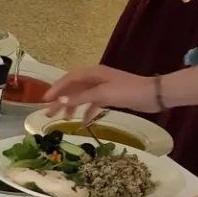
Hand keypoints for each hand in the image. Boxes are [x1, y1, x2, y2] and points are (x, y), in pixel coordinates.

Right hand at [44, 64, 159, 114]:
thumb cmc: (127, 91)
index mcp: (93, 73)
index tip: (44, 101)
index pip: (68, 79)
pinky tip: (83, 123)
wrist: (153, 95)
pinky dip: (87, 112)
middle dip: (60, 100)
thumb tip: (60, 101)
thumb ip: (80, 97)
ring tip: (63, 119)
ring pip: (81, 96)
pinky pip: (93, 103)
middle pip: (73, 88)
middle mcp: (96, 78)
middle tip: (48, 113)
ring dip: (72, 107)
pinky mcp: (110, 96)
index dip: (55, 89)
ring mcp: (103, 87)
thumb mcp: (102, 94)